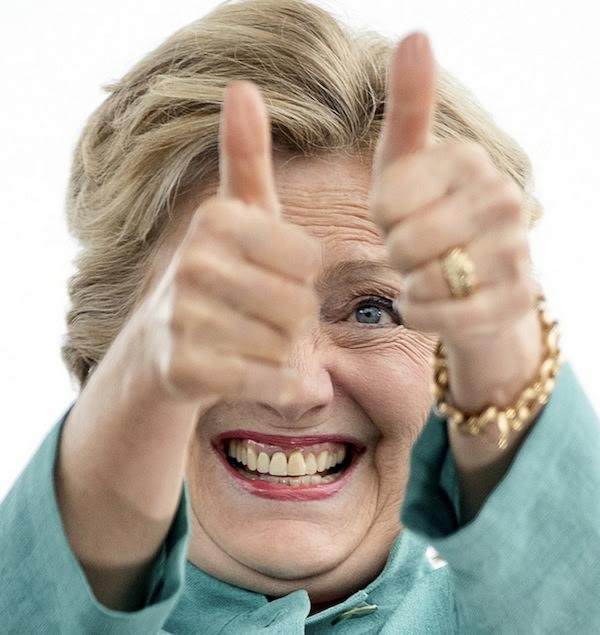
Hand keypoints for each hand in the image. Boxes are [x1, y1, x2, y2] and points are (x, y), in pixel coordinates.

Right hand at [135, 80, 319, 404]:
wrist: (162, 345)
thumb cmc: (220, 273)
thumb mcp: (238, 215)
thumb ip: (246, 156)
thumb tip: (242, 86)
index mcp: (215, 219)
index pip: (308, 260)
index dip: (301, 277)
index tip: (272, 277)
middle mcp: (193, 262)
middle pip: (300, 305)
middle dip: (294, 319)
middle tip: (264, 317)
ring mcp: (182, 318)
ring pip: (286, 346)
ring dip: (284, 352)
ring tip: (254, 342)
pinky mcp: (184, 368)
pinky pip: (267, 380)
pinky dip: (280, 383)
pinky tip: (261, 372)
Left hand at [370, 33, 542, 413]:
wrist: (477, 283)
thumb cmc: (429, 217)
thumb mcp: (408, 165)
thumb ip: (409, 107)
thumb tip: (415, 34)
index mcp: (468, 159)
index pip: (386, 201)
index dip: (381, 219)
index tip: (401, 215)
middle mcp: (502, 198)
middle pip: (404, 244)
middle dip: (398, 256)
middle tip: (416, 251)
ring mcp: (516, 251)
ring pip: (426, 281)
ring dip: (412, 286)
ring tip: (430, 273)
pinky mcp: (515, 301)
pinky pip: (443, 317)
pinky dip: (423, 315)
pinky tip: (431, 303)